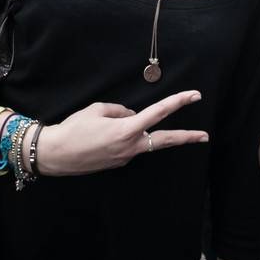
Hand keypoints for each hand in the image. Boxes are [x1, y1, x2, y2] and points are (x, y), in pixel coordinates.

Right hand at [35, 91, 207, 175]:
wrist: (55, 154)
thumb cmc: (73, 129)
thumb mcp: (97, 110)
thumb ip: (120, 111)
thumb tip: (133, 117)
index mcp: (126, 130)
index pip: (159, 113)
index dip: (178, 102)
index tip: (194, 96)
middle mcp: (130, 147)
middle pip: (165, 141)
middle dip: (186, 138)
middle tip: (204, 136)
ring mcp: (125, 158)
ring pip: (142, 141)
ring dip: (138, 132)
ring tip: (107, 126)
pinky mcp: (117, 163)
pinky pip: (128, 146)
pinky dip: (124, 138)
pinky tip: (102, 136)